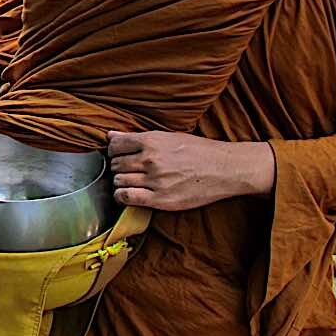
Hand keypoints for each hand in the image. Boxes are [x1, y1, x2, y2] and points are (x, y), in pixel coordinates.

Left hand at [106, 130, 274, 211]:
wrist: (225, 168)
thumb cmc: (198, 150)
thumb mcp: (167, 136)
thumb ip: (136, 138)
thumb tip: (109, 135)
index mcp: (151, 141)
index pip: (114, 145)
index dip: (113, 151)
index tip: (119, 155)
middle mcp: (150, 160)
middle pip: (115, 164)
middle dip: (117, 167)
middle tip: (127, 170)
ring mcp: (155, 180)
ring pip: (118, 181)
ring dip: (120, 182)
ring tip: (130, 182)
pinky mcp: (161, 199)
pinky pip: (127, 198)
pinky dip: (121, 197)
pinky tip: (127, 195)